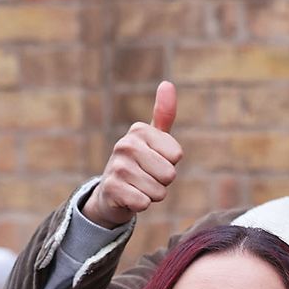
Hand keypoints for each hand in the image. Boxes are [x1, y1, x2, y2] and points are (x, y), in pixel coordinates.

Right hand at [81, 82, 180, 228]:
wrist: (112, 194)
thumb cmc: (140, 164)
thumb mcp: (153, 139)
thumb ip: (164, 114)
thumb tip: (168, 83)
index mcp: (139, 130)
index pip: (176, 155)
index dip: (170, 163)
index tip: (154, 161)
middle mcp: (125, 144)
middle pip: (169, 174)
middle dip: (162, 182)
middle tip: (146, 177)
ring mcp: (117, 166)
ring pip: (158, 191)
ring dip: (152, 195)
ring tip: (138, 187)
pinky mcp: (112, 189)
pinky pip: (144, 203)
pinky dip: (141, 205)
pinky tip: (129, 198)